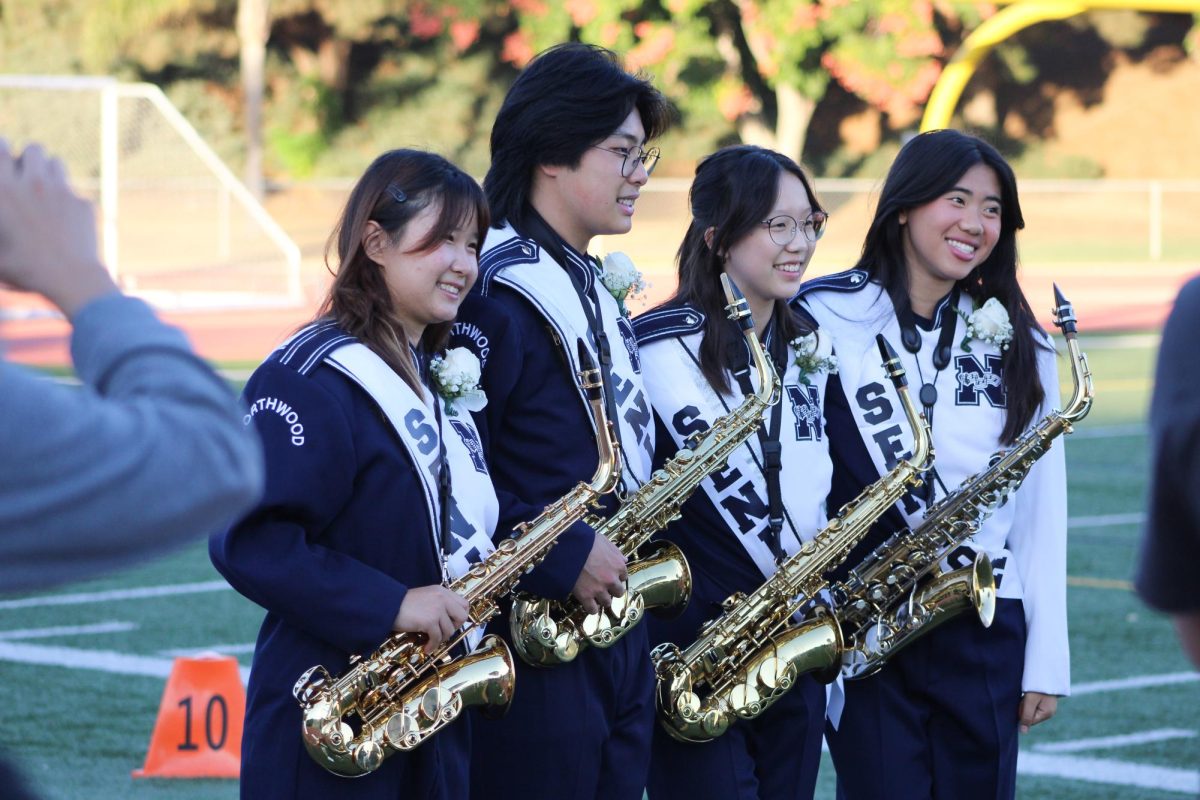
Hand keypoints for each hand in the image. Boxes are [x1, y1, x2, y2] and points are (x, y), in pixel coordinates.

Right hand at [0, 139, 116, 317]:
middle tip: (27, 170)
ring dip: (49, 170)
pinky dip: (67, 196)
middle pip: (34, 148)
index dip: (3, 147)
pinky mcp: (82, 202)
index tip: (5, 153)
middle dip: (30, 156)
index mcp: (4, 191)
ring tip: (45, 186)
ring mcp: (61, 191)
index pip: (1, 148)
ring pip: (56, 162)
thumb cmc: (26, 270)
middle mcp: (32, 184)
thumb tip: (4, 219)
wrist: (70, 279)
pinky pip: (73, 189)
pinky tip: (65, 215)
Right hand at [393, 585, 470, 653]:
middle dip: (454, 627)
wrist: (387, 606)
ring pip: (449, 630)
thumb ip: (438, 604)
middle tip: (443, 632)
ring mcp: (437, 609)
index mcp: (442, 591)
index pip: (464, 604)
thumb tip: (449, 620)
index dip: (460, 616)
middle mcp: (442, 598)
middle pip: (462, 616)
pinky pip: (437, 638)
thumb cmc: (403, 604)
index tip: (452, 623)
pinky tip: (426, 647)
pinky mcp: (430, 621)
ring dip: (440, 639)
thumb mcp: (425, 598)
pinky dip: (433, 646)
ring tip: (430, 641)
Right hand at [571, 532, 627, 614]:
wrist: (568, 548)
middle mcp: (611, 580)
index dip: (616, 576)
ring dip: (602, 599)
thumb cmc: (585, 542)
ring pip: (607, 602)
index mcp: (618, 565)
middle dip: (612, 590)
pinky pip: (592, 610)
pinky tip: (588, 603)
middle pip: (618, 592)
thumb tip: (624, 560)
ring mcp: (599, 589)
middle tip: (604, 587)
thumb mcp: (604, 541)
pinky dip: (591, 608)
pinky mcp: (585, 596)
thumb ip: (615, 551)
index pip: (624, 576)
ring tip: (595, 595)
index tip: (611, 575)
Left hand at [1018, 691, 1057, 732]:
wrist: (1045, 672)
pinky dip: (1026, 699)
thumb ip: (1026, 716)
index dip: (1022, 712)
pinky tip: (1027, 693)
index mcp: (1047, 714)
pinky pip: (1031, 704)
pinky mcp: (1043, 701)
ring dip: (1024, 703)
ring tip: (1026, 694)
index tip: (1023, 702)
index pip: (1029, 721)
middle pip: (1029, 715)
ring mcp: (1046, 706)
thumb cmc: (1037, 687)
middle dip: (1023, 708)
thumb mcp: (1030, 701)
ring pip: (1028, 709)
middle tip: (1025, 697)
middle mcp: (1048, 712)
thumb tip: (1023, 732)